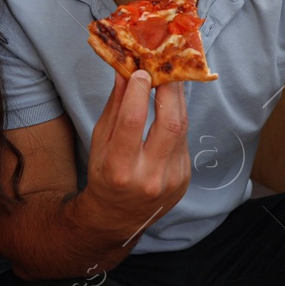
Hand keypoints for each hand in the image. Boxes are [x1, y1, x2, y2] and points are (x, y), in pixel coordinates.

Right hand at [83, 71, 189, 241]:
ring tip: (170, 80)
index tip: (141, 71)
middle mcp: (149, 177)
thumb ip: (115, 107)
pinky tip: (171, 107)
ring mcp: (171, 180)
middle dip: (170, 90)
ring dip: (177, 100)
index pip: (133, 120)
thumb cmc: (104, 175)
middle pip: (169, 124)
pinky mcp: (184, 177)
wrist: (119, 217)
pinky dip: (177, 119)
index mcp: (120, 168)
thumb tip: (126, 71)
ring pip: (182, 129)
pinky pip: (183, 140)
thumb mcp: (100, 142)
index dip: (139, 91)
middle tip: (166, 68)